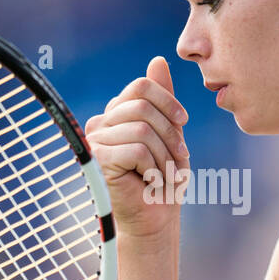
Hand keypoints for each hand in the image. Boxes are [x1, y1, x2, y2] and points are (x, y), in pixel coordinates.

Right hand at [84, 57, 190, 239]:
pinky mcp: (97, 159)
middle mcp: (101, 123)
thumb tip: (158, 59)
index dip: (168, 102)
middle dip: (170, 135)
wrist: (154, 220)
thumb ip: (163, 100)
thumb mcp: (170, 134)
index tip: (183, 124)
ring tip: (163, 176)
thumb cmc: (163, 179)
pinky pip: (137, 149)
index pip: (141, 86)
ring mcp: (95, 140)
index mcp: (117, 114)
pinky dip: (153, 169)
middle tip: (178, 160)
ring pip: (143, 130)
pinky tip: (150, 183)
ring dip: (164, 157)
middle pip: (144, 107)